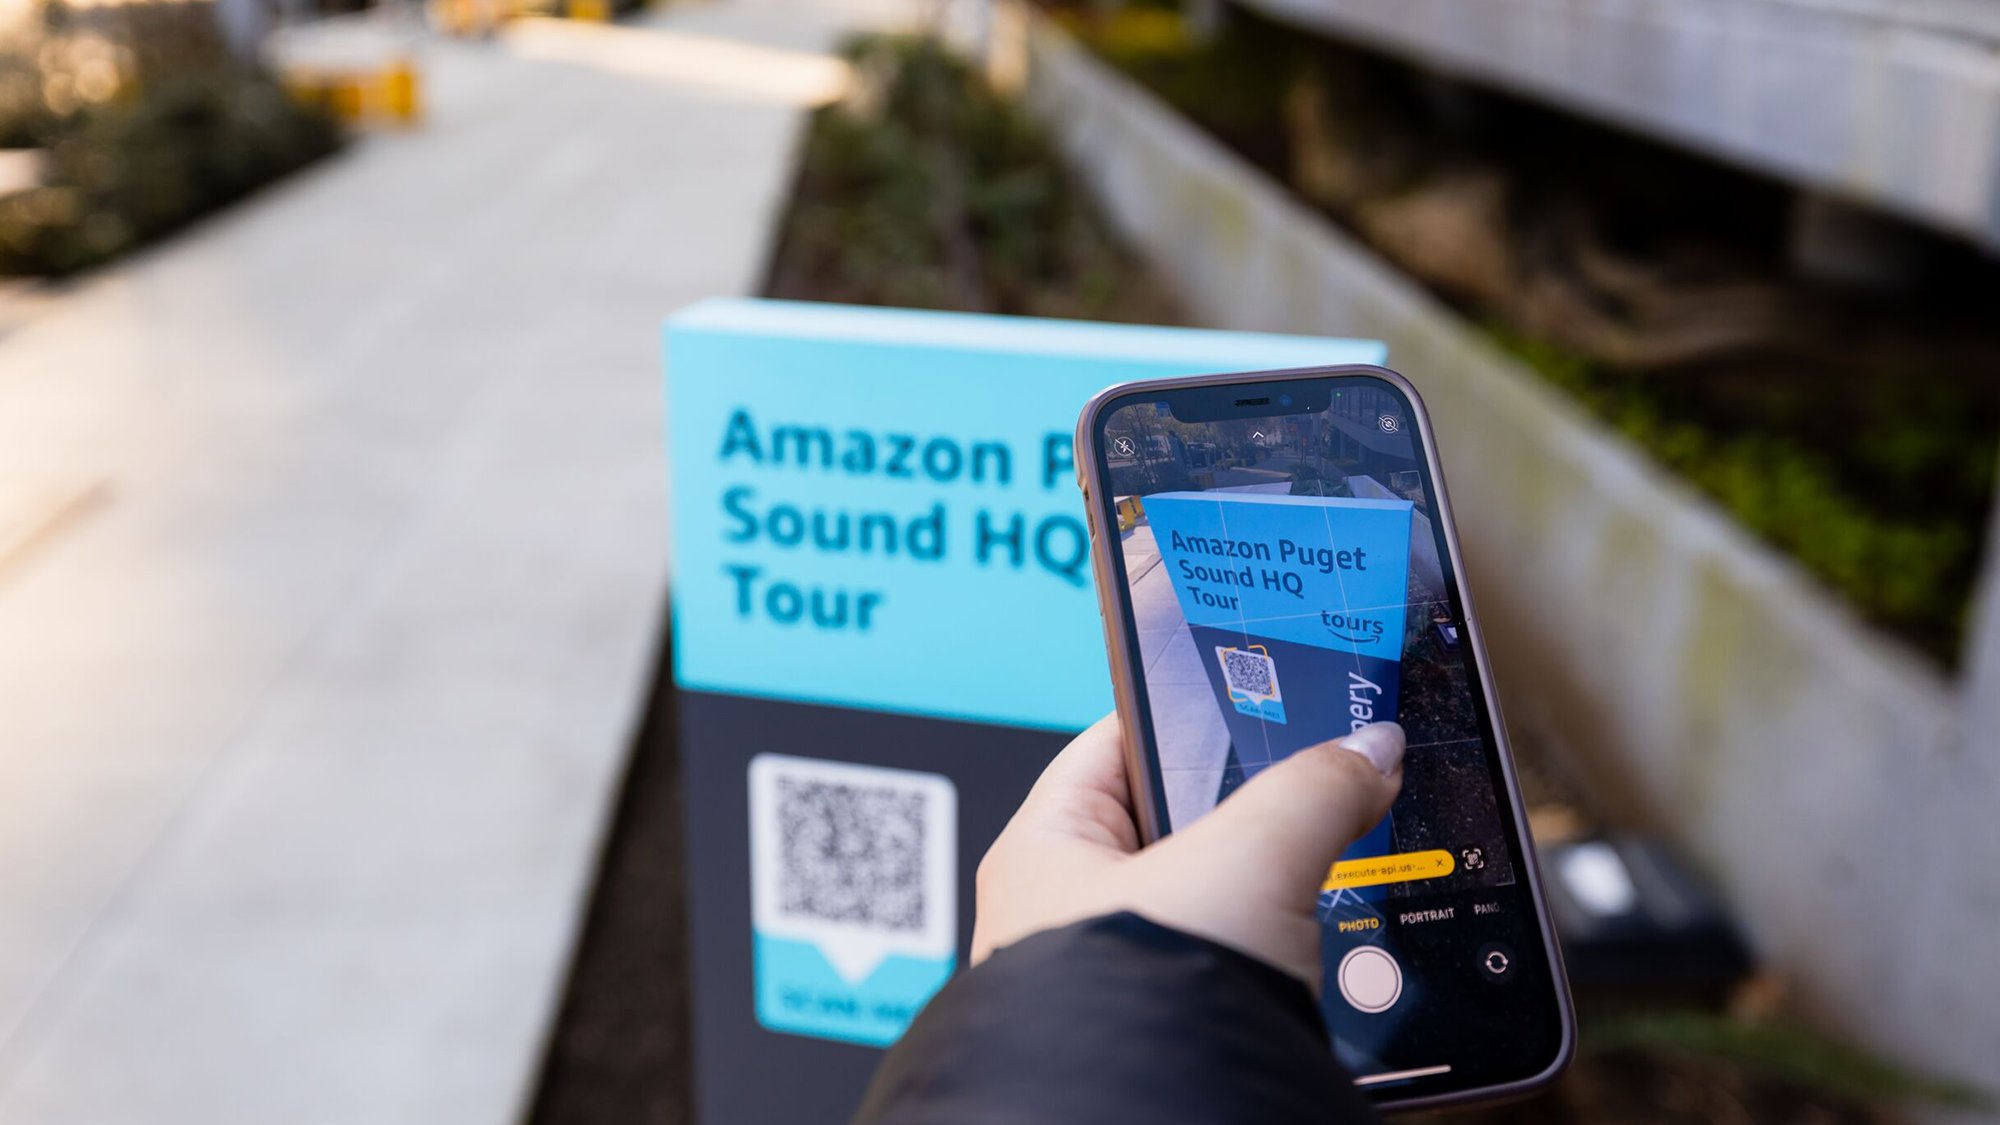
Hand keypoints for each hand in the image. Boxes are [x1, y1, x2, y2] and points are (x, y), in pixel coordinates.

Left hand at [971, 715, 1403, 989]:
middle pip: (1177, 822)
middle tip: (1316, 784)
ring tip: (1330, 862)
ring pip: (1215, 898)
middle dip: (1249, 808)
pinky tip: (1317, 947)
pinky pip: (1232, 964)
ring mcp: (1119, 974)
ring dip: (1271, 886)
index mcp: (1043, 848)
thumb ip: (1311, 790)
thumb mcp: (1247, 863)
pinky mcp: (1169, 1027)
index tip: (1259, 693)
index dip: (1192, 712)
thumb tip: (1365, 749)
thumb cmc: (1133, 1012)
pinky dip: (1276, 953)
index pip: (1119, 739)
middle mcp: (1065, 912)